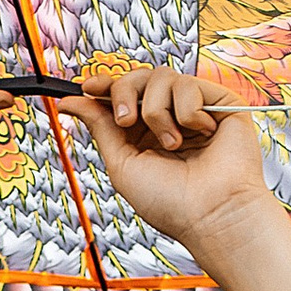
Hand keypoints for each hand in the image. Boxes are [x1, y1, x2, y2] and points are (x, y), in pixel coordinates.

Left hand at [60, 67, 279, 264]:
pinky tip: (202, 134)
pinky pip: (189, 85)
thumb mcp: (121, 164)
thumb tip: (70, 102)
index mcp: (146, 134)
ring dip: (158, 112)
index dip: (105, 86)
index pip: (124, 95)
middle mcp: (170, 118)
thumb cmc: (171, 203)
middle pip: (138, 78)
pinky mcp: (220, 102)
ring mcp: (195, 109)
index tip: (87, 86)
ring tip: (172, 144)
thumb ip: (99, 127)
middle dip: (124, 93)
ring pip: (161, 77)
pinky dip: (188, 112)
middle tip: (127, 122)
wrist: (210, 213)